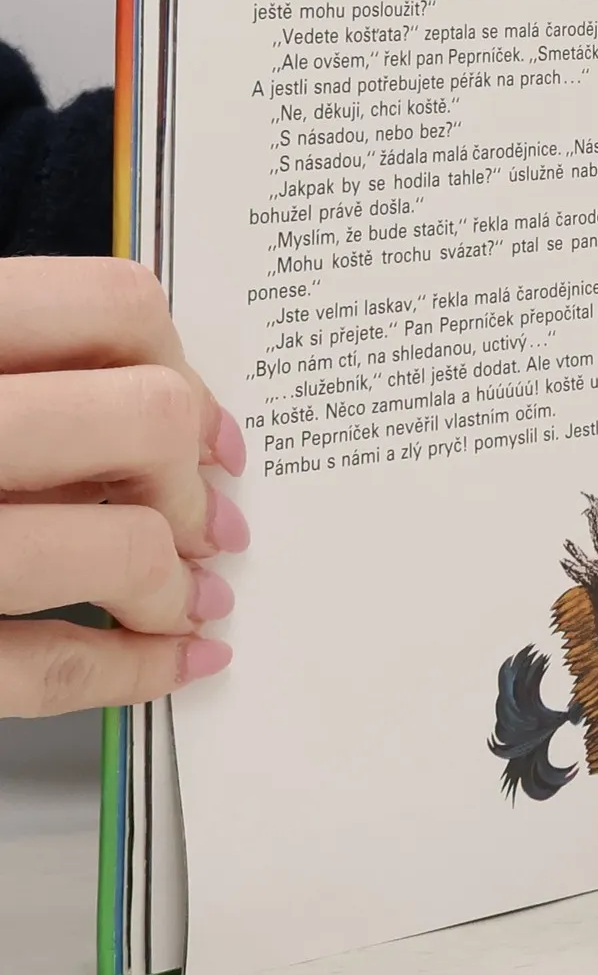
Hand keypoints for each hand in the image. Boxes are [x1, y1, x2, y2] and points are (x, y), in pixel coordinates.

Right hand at [0, 259, 246, 715]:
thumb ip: (13, 368)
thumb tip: (171, 416)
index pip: (111, 306)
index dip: (184, 367)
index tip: (202, 424)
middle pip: (145, 418)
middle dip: (192, 479)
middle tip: (200, 517)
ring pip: (119, 546)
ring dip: (178, 580)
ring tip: (186, 592)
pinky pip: (56, 669)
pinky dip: (143, 667)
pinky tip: (176, 656)